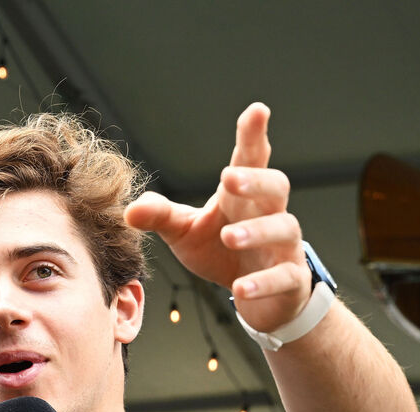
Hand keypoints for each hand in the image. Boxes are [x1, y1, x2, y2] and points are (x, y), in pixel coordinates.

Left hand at [124, 102, 310, 332]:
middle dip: (255, 181)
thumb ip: (159, 217)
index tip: (256, 110)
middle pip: (276, 186)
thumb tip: (130, 210)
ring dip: (257, 231)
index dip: (253, 135)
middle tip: (229, 178)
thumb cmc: (218, 251)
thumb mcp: (183, 232)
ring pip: (284, 229)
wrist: (254, 294)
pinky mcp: (289, 279)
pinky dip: (263, 281)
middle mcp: (269, 214)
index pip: (250, 160)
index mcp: (241, 198)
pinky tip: (240, 288)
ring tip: (230, 236)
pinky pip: (283, 277)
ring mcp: (284, 247)